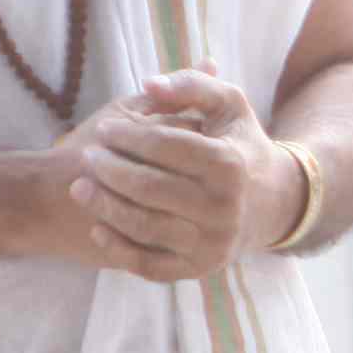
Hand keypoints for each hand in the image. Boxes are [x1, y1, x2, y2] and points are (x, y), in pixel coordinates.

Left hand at [47, 66, 276, 280]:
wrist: (272, 202)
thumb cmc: (238, 144)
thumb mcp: (228, 105)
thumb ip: (192, 84)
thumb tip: (148, 83)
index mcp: (229, 164)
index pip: (166, 146)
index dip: (128, 135)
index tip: (104, 128)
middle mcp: (224, 208)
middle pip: (150, 188)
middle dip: (110, 170)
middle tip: (88, 156)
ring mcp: (212, 243)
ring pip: (144, 227)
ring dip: (104, 207)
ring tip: (80, 187)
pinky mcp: (199, 269)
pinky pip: (149, 265)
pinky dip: (118, 248)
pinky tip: (97, 227)